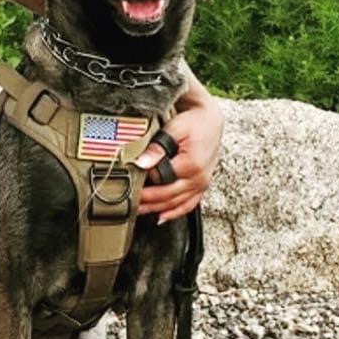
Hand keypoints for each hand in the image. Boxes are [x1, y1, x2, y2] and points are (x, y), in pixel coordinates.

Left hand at [134, 88, 223, 223]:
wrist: (211, 121)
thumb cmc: (195, 122)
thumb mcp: (174, 129)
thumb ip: (158, 148)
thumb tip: (141, 163)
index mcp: (191, 165)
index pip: (161, 180)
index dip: (143, 183)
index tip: (127, 184)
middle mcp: (199, 178)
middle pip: (168, 196)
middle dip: (147, 201)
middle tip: (127, 202)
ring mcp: (202, 184)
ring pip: (176, 204)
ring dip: (156, 209)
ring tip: (137, 211)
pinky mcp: (202, 186)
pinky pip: (188, 205)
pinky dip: (174, 212)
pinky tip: (161, 217)